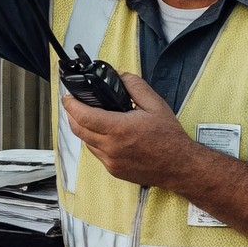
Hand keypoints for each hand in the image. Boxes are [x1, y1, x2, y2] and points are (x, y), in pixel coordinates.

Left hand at [59, 74, 202, 188]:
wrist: (179, 166)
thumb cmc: (169, 138)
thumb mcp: (155, 104)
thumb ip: (134, 86)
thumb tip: (119, 76)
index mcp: (120, 129)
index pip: (84, 116)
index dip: (71, 105)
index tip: (68, 97)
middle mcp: (111, 148)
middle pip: (78, 130)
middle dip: (72, 115)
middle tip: (73, 104)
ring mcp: (111, 161)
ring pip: (86, 143)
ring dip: (83, 129)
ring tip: (89, 117)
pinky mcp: (113, 170)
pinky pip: (96, 153)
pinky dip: (95, 142)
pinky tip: (104, 134)